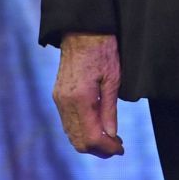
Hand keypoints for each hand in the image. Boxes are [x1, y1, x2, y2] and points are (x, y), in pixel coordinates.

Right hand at [52, 31, 124, 156]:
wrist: (81, 30)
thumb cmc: (101, 49)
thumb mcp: (113, 78)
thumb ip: (110, 110)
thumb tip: (111, 135)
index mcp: (80, 98)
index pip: (92, 137)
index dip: (107, 148)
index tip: (121, 149)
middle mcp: (65, 102)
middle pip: (79, 141)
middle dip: (99, 149)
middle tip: (117, 146)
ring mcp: (59, 99)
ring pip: (71, 134)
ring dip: (90, 141)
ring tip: (109, 138)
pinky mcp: (57, 95)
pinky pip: (67, 123)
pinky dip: (81, 131)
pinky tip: (96, 126)